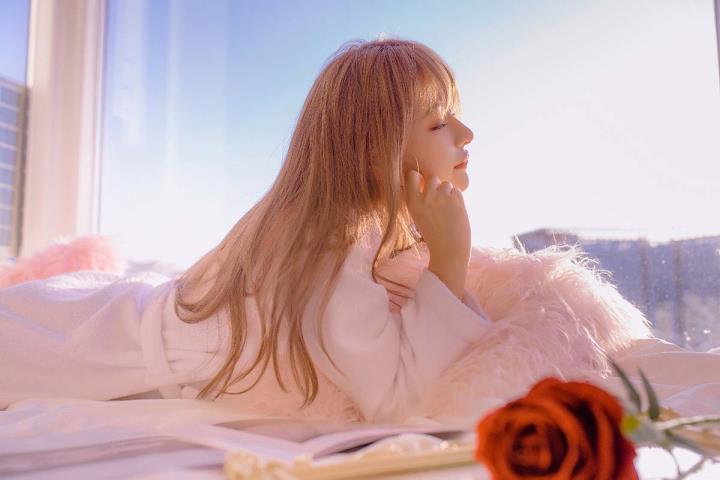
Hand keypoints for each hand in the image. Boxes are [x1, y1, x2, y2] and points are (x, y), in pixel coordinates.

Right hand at [403, 170, 470, 298]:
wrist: (449, 250)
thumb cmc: (434, 235)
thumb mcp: (418, 216)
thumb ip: (420, 199)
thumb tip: (426, 180)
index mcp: (412, 203)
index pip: (411, 175)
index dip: (418, 177)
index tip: (421, 185)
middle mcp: (426, 197)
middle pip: (432, 177)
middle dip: (436, 186)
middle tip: (439, 201)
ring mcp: (442, 197)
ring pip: (446, 184)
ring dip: (448, 193)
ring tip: (447, 210)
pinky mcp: (457, 200)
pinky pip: (457, 191)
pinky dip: (457, 199)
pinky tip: (455, 213)